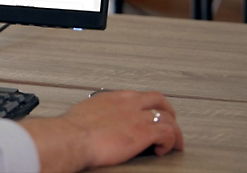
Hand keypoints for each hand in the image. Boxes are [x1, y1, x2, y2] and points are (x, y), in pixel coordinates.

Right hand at [20, 90, 183, 172]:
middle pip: (159, 100)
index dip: (148, 105)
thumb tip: (92, 119)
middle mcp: (129, 104)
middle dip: (167, 111)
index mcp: (114, 97)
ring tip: (172, 142)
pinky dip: (170, 142)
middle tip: (170, 122)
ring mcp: (138, 117)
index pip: (138, 95)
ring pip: (168, 118)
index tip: (148, 113)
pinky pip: (168, 134)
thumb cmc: (73, 127)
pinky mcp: (145, 132)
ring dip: (173, 131)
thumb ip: (95, 112)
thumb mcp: (85, 111)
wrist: (73, 137)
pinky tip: (163, 150)